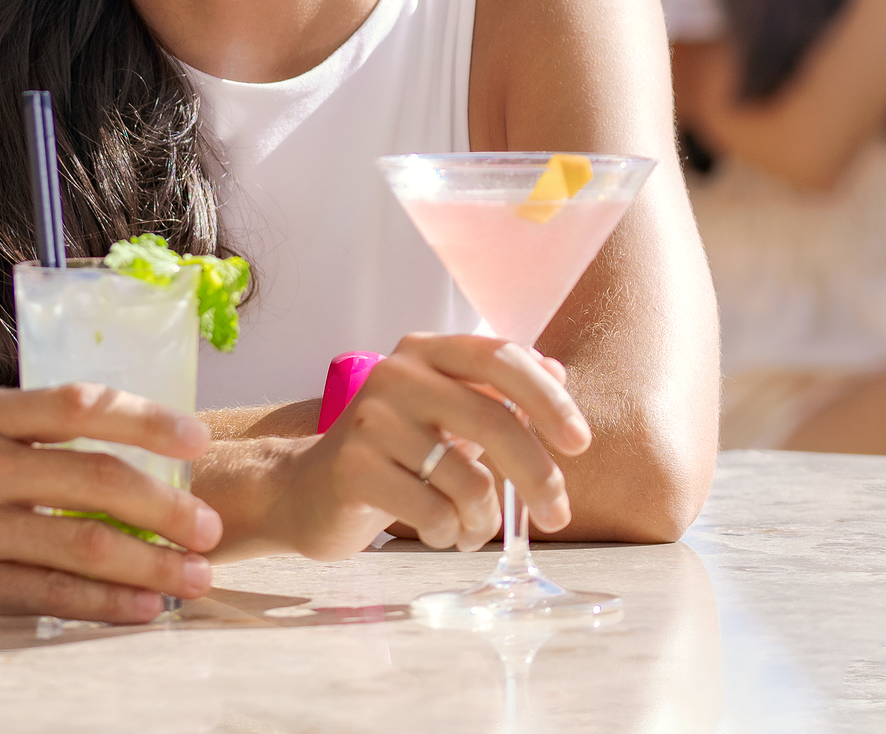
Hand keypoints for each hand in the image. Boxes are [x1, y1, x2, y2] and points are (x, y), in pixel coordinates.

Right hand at [0, 385, 219, 629]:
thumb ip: (14, 435)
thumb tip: (110, 447)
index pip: (78, 405)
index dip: (148, 420)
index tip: (198, 441)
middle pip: (95, 478)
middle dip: (167, 504)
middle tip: (213, 525)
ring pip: (80, 544)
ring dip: (151, 563)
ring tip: (196, 576)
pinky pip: (48, 595)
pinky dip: (105, 604)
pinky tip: (144, 610)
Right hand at [263, 333, 591, 560]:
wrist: (306, 488)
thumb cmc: (391, 453)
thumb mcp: (445, 414)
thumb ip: (496, 393)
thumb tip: (557, 373)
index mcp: (425, 351)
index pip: (500, 358)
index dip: (548, 399)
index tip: (579, 444)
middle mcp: (396, 375)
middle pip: (494, 422)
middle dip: (538, 477)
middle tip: (557, 514)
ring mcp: (370, 421)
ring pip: (468, 481)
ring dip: (483, 520)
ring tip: (470, 530)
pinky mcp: (352, 468)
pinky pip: (433, 512)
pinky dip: (449, 534)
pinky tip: (438, 534)